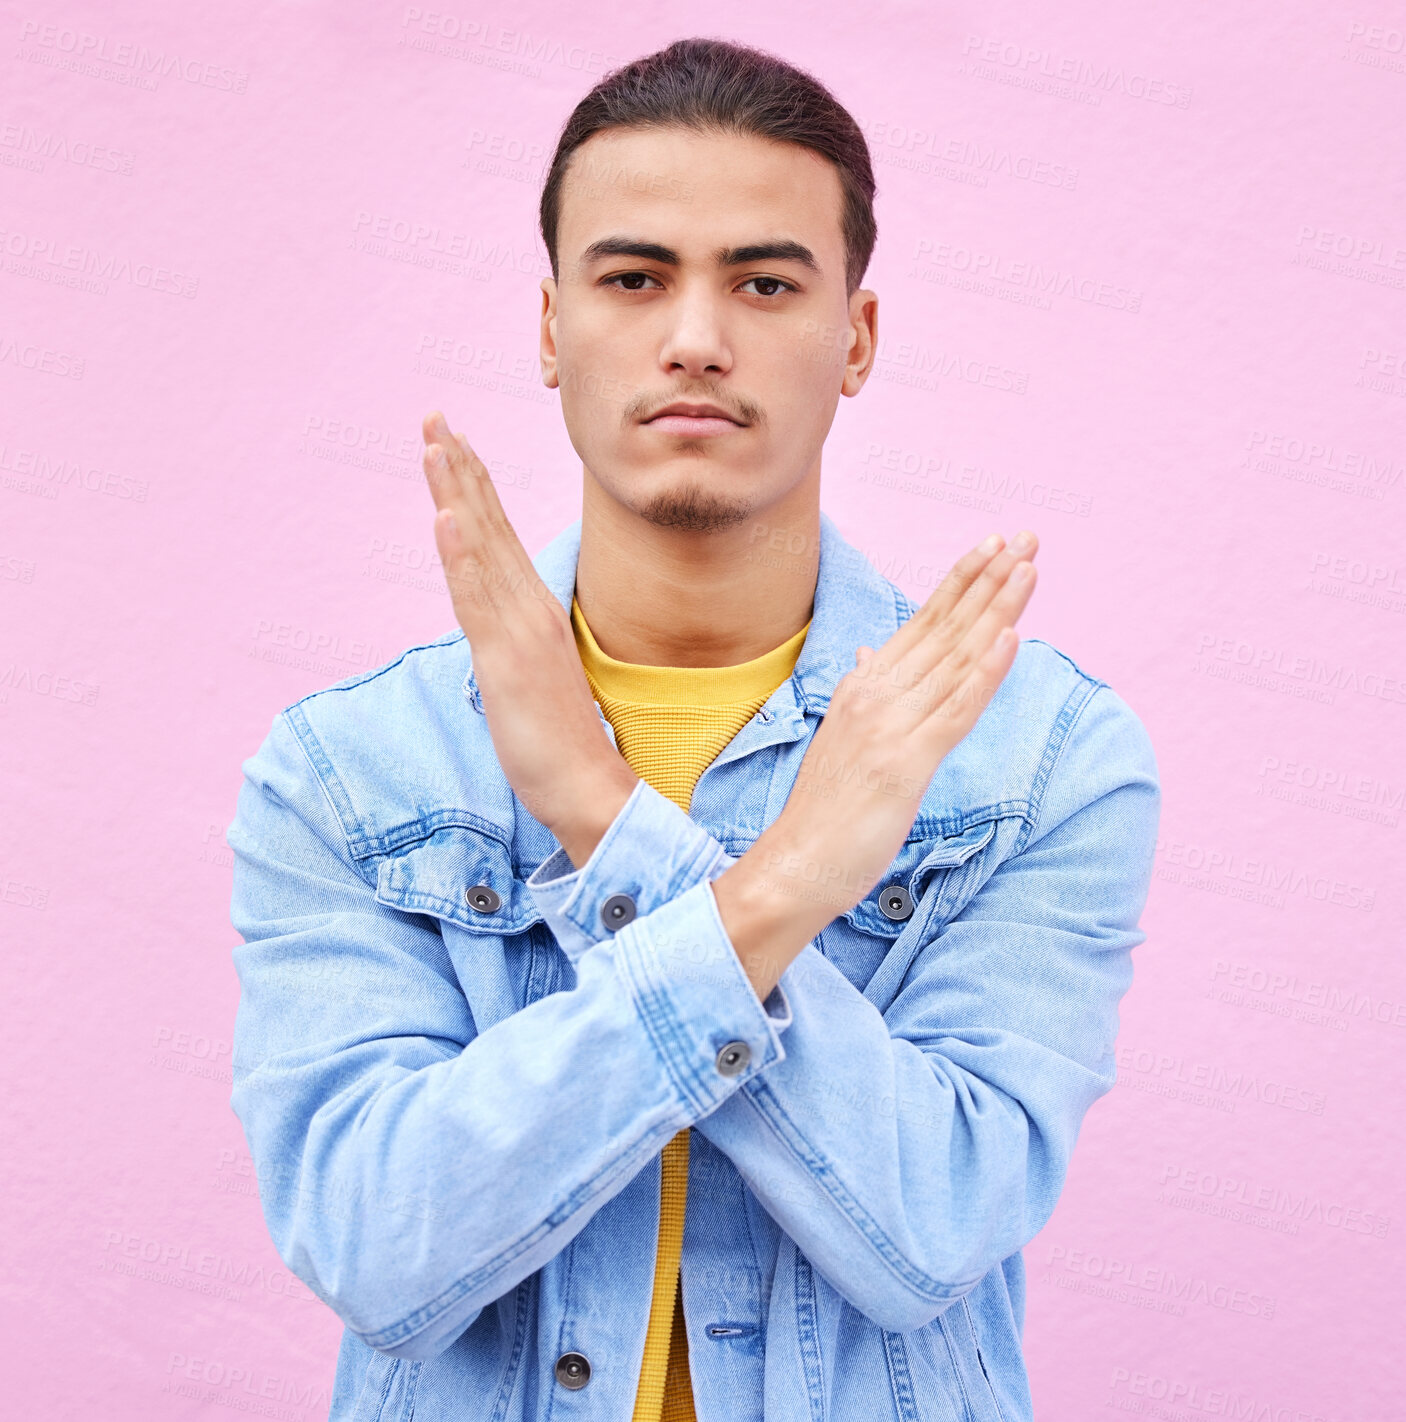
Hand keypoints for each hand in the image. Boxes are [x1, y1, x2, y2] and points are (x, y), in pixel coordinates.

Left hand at [420, 411, 637, 864]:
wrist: (588, 785)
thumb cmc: (562, 739)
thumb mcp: (533, 678)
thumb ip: (516, 643)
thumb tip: (499, 630)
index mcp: (535, 611)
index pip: (499, 536)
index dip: (474, 487)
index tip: (452, 443)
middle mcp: (529, 609)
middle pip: (489, 526)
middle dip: (459, 469)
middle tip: (435, 417)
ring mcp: (519, 631)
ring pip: (482, 549)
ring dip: (458, 493)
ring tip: (437, 445)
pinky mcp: (506, 659)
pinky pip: (478, 599)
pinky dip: (462, 556)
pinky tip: (447, 519)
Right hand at [712, 530, 1038, 998]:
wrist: (795, 862)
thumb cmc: (824, 808)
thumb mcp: (843, 737)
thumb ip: (863, 692)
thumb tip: (868, 655)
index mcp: (864, 686)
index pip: (923, 622)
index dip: (961, 582)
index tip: (994, 547)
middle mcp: (877, 694)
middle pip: (946, 626)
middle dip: (990, 579)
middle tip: (1027, 537)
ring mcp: (893, 725)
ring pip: (956, 656)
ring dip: (998, 608)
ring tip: (1029, 567)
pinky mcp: (908, 761)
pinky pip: (956, 709)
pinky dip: (986, 672)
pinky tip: (1011, 638)